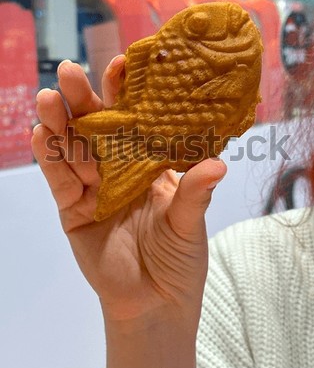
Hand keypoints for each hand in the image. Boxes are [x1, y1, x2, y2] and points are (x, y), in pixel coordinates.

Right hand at [32, 56, 225, 366]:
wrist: (155, 302)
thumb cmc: (178, 259)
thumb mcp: (189, 223)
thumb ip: (194, 194)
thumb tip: (217, 164)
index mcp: (149, 164)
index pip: (136, 122)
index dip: (129, 95)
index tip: (124, 65)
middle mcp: (118, 169)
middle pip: (98, 129)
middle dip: (85, 100)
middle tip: (73, 71)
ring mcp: (93, 188)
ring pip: (73, 150)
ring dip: (61, 123)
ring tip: (52, 97)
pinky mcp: (73, 210)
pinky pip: (60, 181)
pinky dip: (51, 159)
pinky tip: (43, 133)